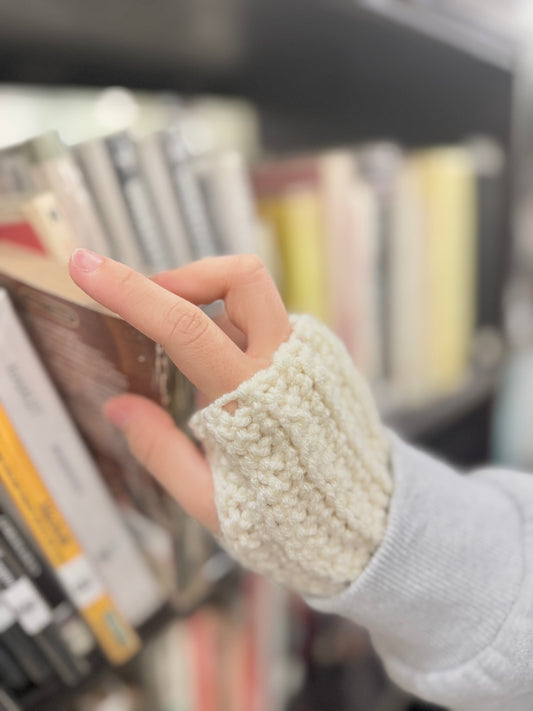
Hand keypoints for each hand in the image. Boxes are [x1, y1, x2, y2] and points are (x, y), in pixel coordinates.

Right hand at [69, 250, 290, 533]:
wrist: (365, 520)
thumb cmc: (287, 518)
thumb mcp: (211, 501)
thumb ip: (161, 450)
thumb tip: (119, 404)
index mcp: (249, 400)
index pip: (183, 326)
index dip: (129, 290)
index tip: (85, 263)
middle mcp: (284, 364)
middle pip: (239, 276)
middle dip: (186, 275)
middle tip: (153, 306)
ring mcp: (306, 356)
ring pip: (253, 293)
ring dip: (208, 300)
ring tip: (183, 342)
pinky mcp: (318, 358)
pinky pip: (266, 322)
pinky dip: (231, 326)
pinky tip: (220, 365)